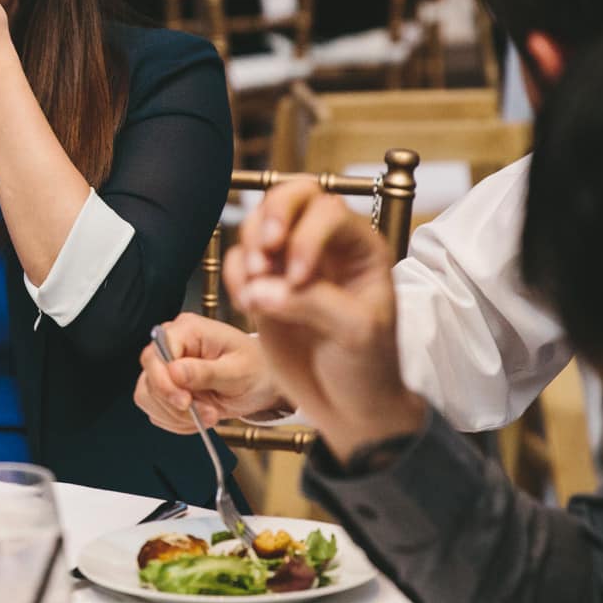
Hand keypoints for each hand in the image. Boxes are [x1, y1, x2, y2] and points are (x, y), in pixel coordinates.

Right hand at [135, 314, 283, 432]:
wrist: (262, 382)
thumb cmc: (255, 368)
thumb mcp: (238, 371)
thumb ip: (206, 372)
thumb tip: (174, 372)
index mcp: (188, 330)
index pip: (156, 354)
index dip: (164, 381)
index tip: (185, 402)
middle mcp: (172, 345)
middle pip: (149, 377)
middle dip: (176, 404)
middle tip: (208, 414)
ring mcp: (166, 366)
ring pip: (148, 397)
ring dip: (177, 416)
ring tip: (210, 415)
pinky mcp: (165, 387)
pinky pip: (156, 410)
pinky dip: (177, 421)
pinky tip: (199, 418)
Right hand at [223, 181, 426, 459]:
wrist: (348, 407)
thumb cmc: (367, 368)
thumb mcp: (356, 334)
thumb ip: (312, 304)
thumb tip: (261, 287)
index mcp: (361, 248)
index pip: (328, 213)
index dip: (306, 238)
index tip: (298, 278)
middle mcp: (326, 246)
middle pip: (293, 196)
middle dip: (272, 217)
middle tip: (265, 254)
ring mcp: (292, 263)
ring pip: (260, 222)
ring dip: (249, 248)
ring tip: (254, 289)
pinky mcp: (265, 287)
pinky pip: (239, 261)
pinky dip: (235, 276)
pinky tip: (249, 305)